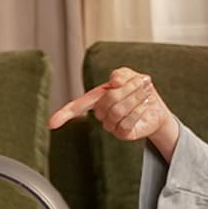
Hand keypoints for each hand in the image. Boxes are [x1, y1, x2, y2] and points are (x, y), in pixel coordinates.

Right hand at [49, 66, 178, 157]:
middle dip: (128, 89)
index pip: (76, 106)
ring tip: (145, 91)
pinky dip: (139, 111)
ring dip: (135, 98)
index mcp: (97, 98)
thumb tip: (113, 82)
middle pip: (108, 101)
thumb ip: (120, 74)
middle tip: (142, 82)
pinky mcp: (123, 134)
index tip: (51, 124)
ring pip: (118, 111)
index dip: (64, 114)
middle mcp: (101, 113)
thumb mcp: (129, 76)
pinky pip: (127, 123)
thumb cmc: (139, 90)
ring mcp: (111, 126)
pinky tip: (145, 106)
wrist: (156, 106)